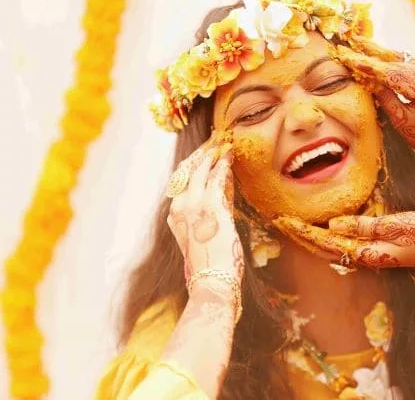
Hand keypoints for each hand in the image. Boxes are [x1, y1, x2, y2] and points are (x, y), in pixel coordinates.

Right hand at [167, 139, 243, 289]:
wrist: (211, 281)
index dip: (192, 168)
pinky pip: (216, 178)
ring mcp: (193, 206)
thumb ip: (208, 217)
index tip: (202, 157)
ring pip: (200, 171)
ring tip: (223, 147)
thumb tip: (220, 198)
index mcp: (175, 217)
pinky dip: (223, 166)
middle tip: (213, 145)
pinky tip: (229, 157)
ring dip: (212, 157)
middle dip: (200, 157)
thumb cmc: (210, 266)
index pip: (181, 183)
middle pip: (187, 173)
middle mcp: (179, 208)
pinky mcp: (211, 207)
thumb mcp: (202, 238)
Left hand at [273, 211, 414, 281]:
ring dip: (313, 236)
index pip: (324, 242)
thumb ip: (363, 226)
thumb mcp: (395, 225)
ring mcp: (373, 254)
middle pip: (323, 248)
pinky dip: (330, 237)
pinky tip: (327, 230)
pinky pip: (347, 244)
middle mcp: (365, 256)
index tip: (281, 219)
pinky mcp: (381, 249)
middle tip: (279, 220)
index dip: (301, 230)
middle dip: (301, 235)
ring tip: (296, 224)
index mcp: (365, 251)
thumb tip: (332, 225)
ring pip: (333, 247)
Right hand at [334, 38, 414, 167]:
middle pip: (397, 63)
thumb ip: (387, 100)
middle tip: (349, 45)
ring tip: (357, 42)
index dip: (371, 67)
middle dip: (371, 55)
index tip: (352, 60)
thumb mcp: (403, 123)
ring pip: (401, 59)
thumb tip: (367, 79)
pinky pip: (405, 62)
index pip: (395, 76)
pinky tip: (372, 50)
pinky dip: (388, 58)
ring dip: (378, 52)